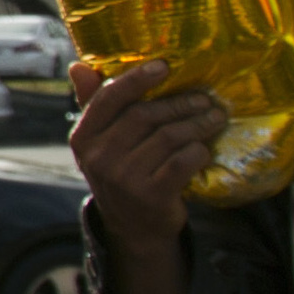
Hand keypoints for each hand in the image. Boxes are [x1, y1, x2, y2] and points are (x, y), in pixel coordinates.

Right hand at [73, 57, 224, 247]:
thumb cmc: (121, 172)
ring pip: (168, 137)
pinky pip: (183, 162)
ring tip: (214, 118)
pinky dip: (199, 151)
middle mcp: (99, 157)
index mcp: (83, 138)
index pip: (108, 99)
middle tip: (204, 98)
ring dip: (197, 125)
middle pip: (144, 116)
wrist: (133, 227)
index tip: (164, 66)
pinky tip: (205, 148)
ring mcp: (124, 178)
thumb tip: (78, 66)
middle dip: (179, 103)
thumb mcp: (100, 143)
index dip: (136, 79)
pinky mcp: (152, 195)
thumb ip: (93, 104)